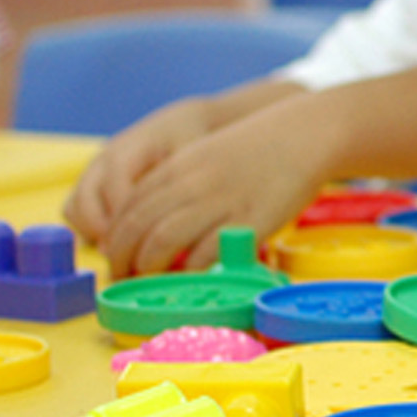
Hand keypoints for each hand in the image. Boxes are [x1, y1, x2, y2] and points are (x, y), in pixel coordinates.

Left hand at [87, 103, 334, 276]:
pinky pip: (206, 254)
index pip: (126, 206)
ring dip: (147, 268)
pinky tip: (189, 279)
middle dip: (121, 259)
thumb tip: (153, 221)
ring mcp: (219, 202)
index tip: (114, 258)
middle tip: (122, 279)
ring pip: (162, 240)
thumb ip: (176, 182)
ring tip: (148, 282)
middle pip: (136, 227)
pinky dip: (190, 272)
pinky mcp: (248, 221)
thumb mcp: (205, 155)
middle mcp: (191, 183)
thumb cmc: (256, 148)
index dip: (113, 238)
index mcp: (177, 166)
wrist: (303, 134)